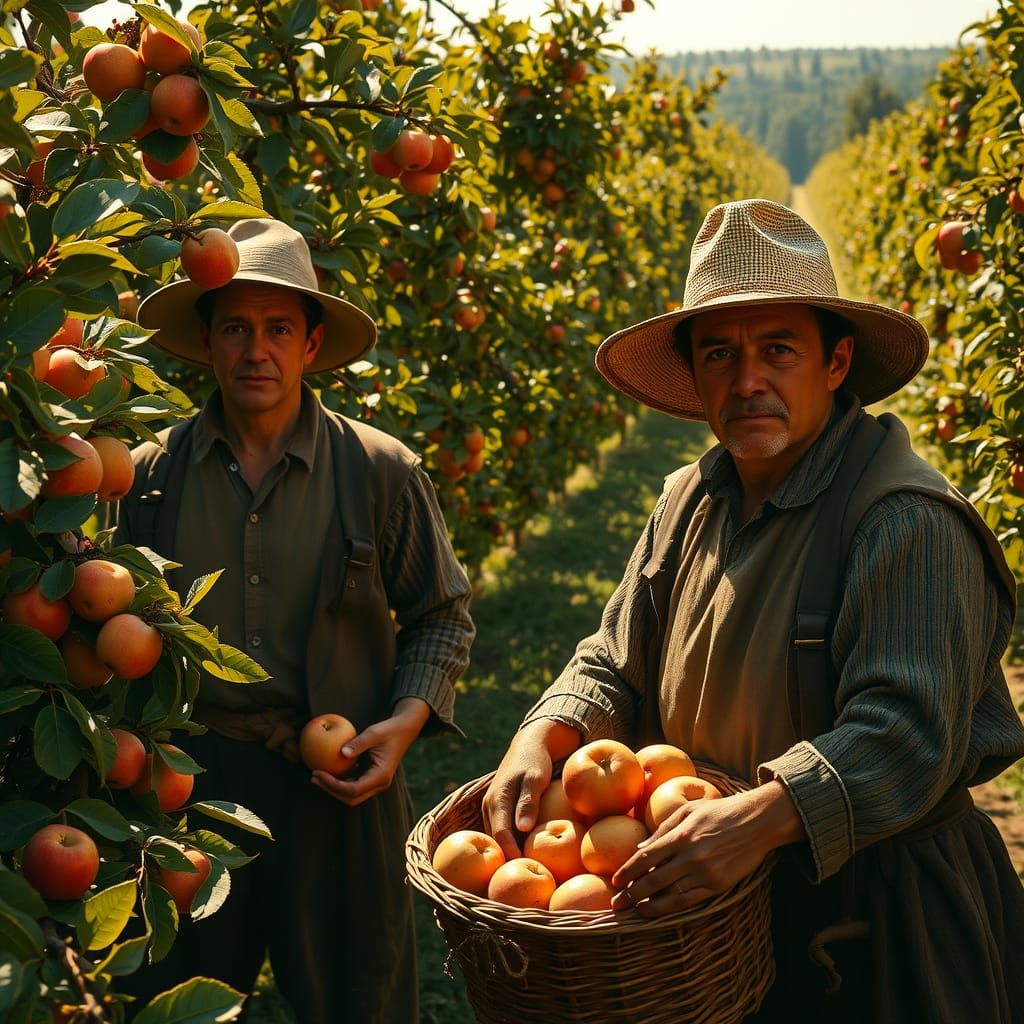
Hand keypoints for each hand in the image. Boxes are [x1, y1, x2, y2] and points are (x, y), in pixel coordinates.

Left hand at [311, 697, 430, 806]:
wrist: (404, 730)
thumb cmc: (389, 730)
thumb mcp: (374, 733)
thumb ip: (358, 743)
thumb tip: (341, 753)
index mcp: (380, 776)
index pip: (353, 789)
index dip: (333, 785)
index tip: (318, 773)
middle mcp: (379, 784)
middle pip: (351, 798)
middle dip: (330, 790)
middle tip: (314, 777)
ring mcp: (376, 783)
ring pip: (351, 795)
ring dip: (333, 788)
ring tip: (316, 775)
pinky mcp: (372, 778)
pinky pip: (353, 785)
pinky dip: (340, 781)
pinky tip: (328, 771)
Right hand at [481, 719, 579, 860]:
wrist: (529, 745)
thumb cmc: (535, 761)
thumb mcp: (536, 778)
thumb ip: (529, 802)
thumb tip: (523, 829)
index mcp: (497, 799)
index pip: (500, 834)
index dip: (510, 854)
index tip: (524, 869)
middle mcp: (489, 806)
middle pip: (494, 839)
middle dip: (506, 858)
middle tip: (523, 876)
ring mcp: (491, 808)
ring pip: (494, 836)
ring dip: (506, 851)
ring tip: (522, 870)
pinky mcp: (497, 809)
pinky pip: (499, 830)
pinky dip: (508, 842)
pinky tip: (521, 854)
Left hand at [610, 781, 804, 916]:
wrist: (756, 822)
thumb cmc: (719, 812)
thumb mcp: (689, 810)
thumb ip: (663, 828)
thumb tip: (640, 847)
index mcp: (681, 834)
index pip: (646, 856)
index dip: (628, 870)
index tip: (615, 880)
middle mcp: (690, 855)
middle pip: (653, 878)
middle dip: (631, 893)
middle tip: (616, 903)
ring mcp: (704, 872)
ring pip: (669, 894)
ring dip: (647, 904)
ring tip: (633, 910)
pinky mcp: (718, 885)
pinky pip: (689, 901)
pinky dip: (669, 908)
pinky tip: (657, 910)